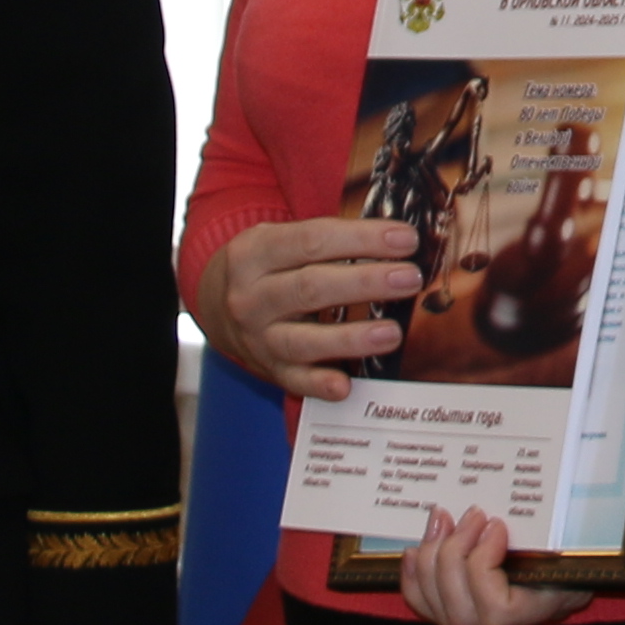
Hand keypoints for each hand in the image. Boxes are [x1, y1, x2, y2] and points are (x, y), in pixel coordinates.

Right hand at [192, 215, 425, 404]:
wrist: (215, 303)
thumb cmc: (269, 264)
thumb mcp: (281, 238)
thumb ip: (329, 238)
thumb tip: (399, 238)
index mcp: (254, 252)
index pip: (313, 240)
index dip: (362, 239)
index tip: (406, 238)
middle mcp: (250, 296)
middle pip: (311, 288)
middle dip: (366, 282)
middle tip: (410, 278)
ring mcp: (257, 337)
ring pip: (303, 340)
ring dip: (350, 338)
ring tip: (392, 333)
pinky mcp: (267, 369)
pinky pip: (294, 380)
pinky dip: (319, 385)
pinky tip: (345, 386)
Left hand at [393, 505, 592, 624]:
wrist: (549, 595)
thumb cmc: (560, 573)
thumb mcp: (564, 561)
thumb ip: (554, 545)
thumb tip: (532, 516)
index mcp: (516, 614)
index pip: (485, 587)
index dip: (483, 551)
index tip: (497, 523)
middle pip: (449, 578)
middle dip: (456, 540)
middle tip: (474, 512)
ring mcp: (458, 622)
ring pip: (428, 582)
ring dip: (433, 545)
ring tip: (445, 518)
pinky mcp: (441, 614)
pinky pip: (415, 595)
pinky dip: (411, 570)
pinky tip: (416, 548)